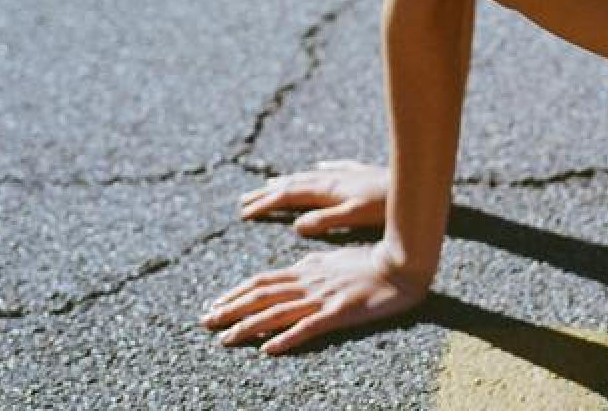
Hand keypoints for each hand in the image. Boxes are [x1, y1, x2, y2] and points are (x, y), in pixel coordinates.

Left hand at [200, 241, 426, 354]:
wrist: (402, 264)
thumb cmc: (373, 261)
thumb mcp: (337, 258)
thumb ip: (314, 264)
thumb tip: (295, 266)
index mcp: (308, 268)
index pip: (264, 281)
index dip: (237, 293)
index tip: (215, 304)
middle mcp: (310, 281)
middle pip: (263, 296)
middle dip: (231, 308)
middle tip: (205, 320)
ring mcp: (323, 298)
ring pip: (278, 312)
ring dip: (249, 325)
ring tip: (224, 337)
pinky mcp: (339, 313)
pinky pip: (308, 328)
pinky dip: (287, 338)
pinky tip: (269, 349)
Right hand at [238, 160, 386, 236]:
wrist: (419, 183)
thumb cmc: (388, 206)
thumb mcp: (355, 216)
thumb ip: (327, 220)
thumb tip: (296, 225)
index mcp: (329, 190)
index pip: (289, 195)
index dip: (266, 203)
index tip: (244, 211)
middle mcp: (334, 178)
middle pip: (294, 183)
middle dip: (269, 192)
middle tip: (244, 201)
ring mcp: (347, 173)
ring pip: (311, 175)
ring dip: (289, 180)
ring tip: (272, 183)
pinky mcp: (361, 172)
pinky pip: (334, 168)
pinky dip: (321, 169)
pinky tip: (320, 165)